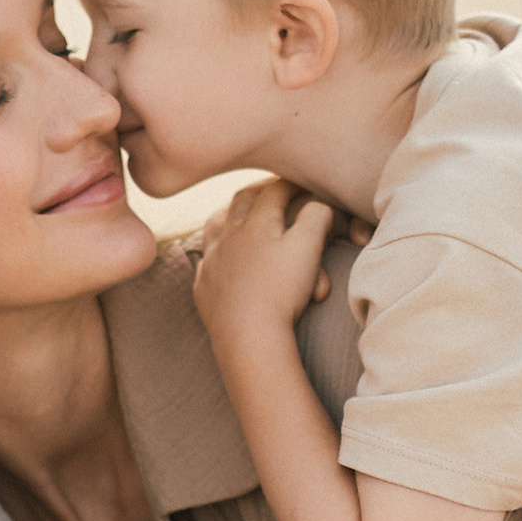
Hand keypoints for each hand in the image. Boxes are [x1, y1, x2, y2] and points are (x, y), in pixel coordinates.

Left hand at [192, 179, 334, 339]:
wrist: (249, 338)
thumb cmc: (282, 292)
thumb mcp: (308, 248)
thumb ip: (316, 217)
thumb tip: (317, 204)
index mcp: (255, 222)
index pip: (275, 190)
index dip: (292, 183)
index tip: (304, 182)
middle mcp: (228, 235)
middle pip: (242, 200)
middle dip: (261, 191)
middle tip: (275, 190)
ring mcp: (211, 260)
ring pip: (217, 224)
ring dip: (231, 213)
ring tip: (242, 213)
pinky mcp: (203, 286)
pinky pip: (207, 258)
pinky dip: (218, 249)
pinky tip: (223, 254)